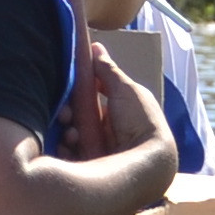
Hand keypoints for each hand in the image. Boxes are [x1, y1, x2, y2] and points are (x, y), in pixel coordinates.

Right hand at [66, 40, 174, 175]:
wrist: (149, 161)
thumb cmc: (141, 121)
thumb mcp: (125, 89)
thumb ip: (107, 69)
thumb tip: (95, 45)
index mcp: (115, 112)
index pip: (87, 99)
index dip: (75, 94)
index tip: (65, 87)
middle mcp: (106, 131)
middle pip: (75, 118)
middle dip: (66, 114)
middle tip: (65, 115)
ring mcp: (98, 150)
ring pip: (70, 136)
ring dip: (66, 132)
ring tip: (71, 133)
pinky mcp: (91, 168)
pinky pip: (70, 157)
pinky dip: (65, 150)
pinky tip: (68, 147)